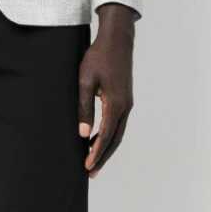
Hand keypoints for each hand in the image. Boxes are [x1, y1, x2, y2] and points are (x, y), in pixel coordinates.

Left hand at [77, 4, 135, 178]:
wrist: (117, 39)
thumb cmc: (98, 57)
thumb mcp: (85, 81)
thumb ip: (84, 107)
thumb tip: (83, 133)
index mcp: (116, 104)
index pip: (106, 136)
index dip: (96, 153)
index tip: (87, 166)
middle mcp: (125, 106)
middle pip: (115, 139)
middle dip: (102, 157)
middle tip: (90, 172)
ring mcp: (127, 103)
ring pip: (118, 133)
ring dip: (106, 147)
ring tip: (92, 160)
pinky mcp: (124, 98)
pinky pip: (118, 123)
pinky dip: (109, 135)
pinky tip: (97, 138)